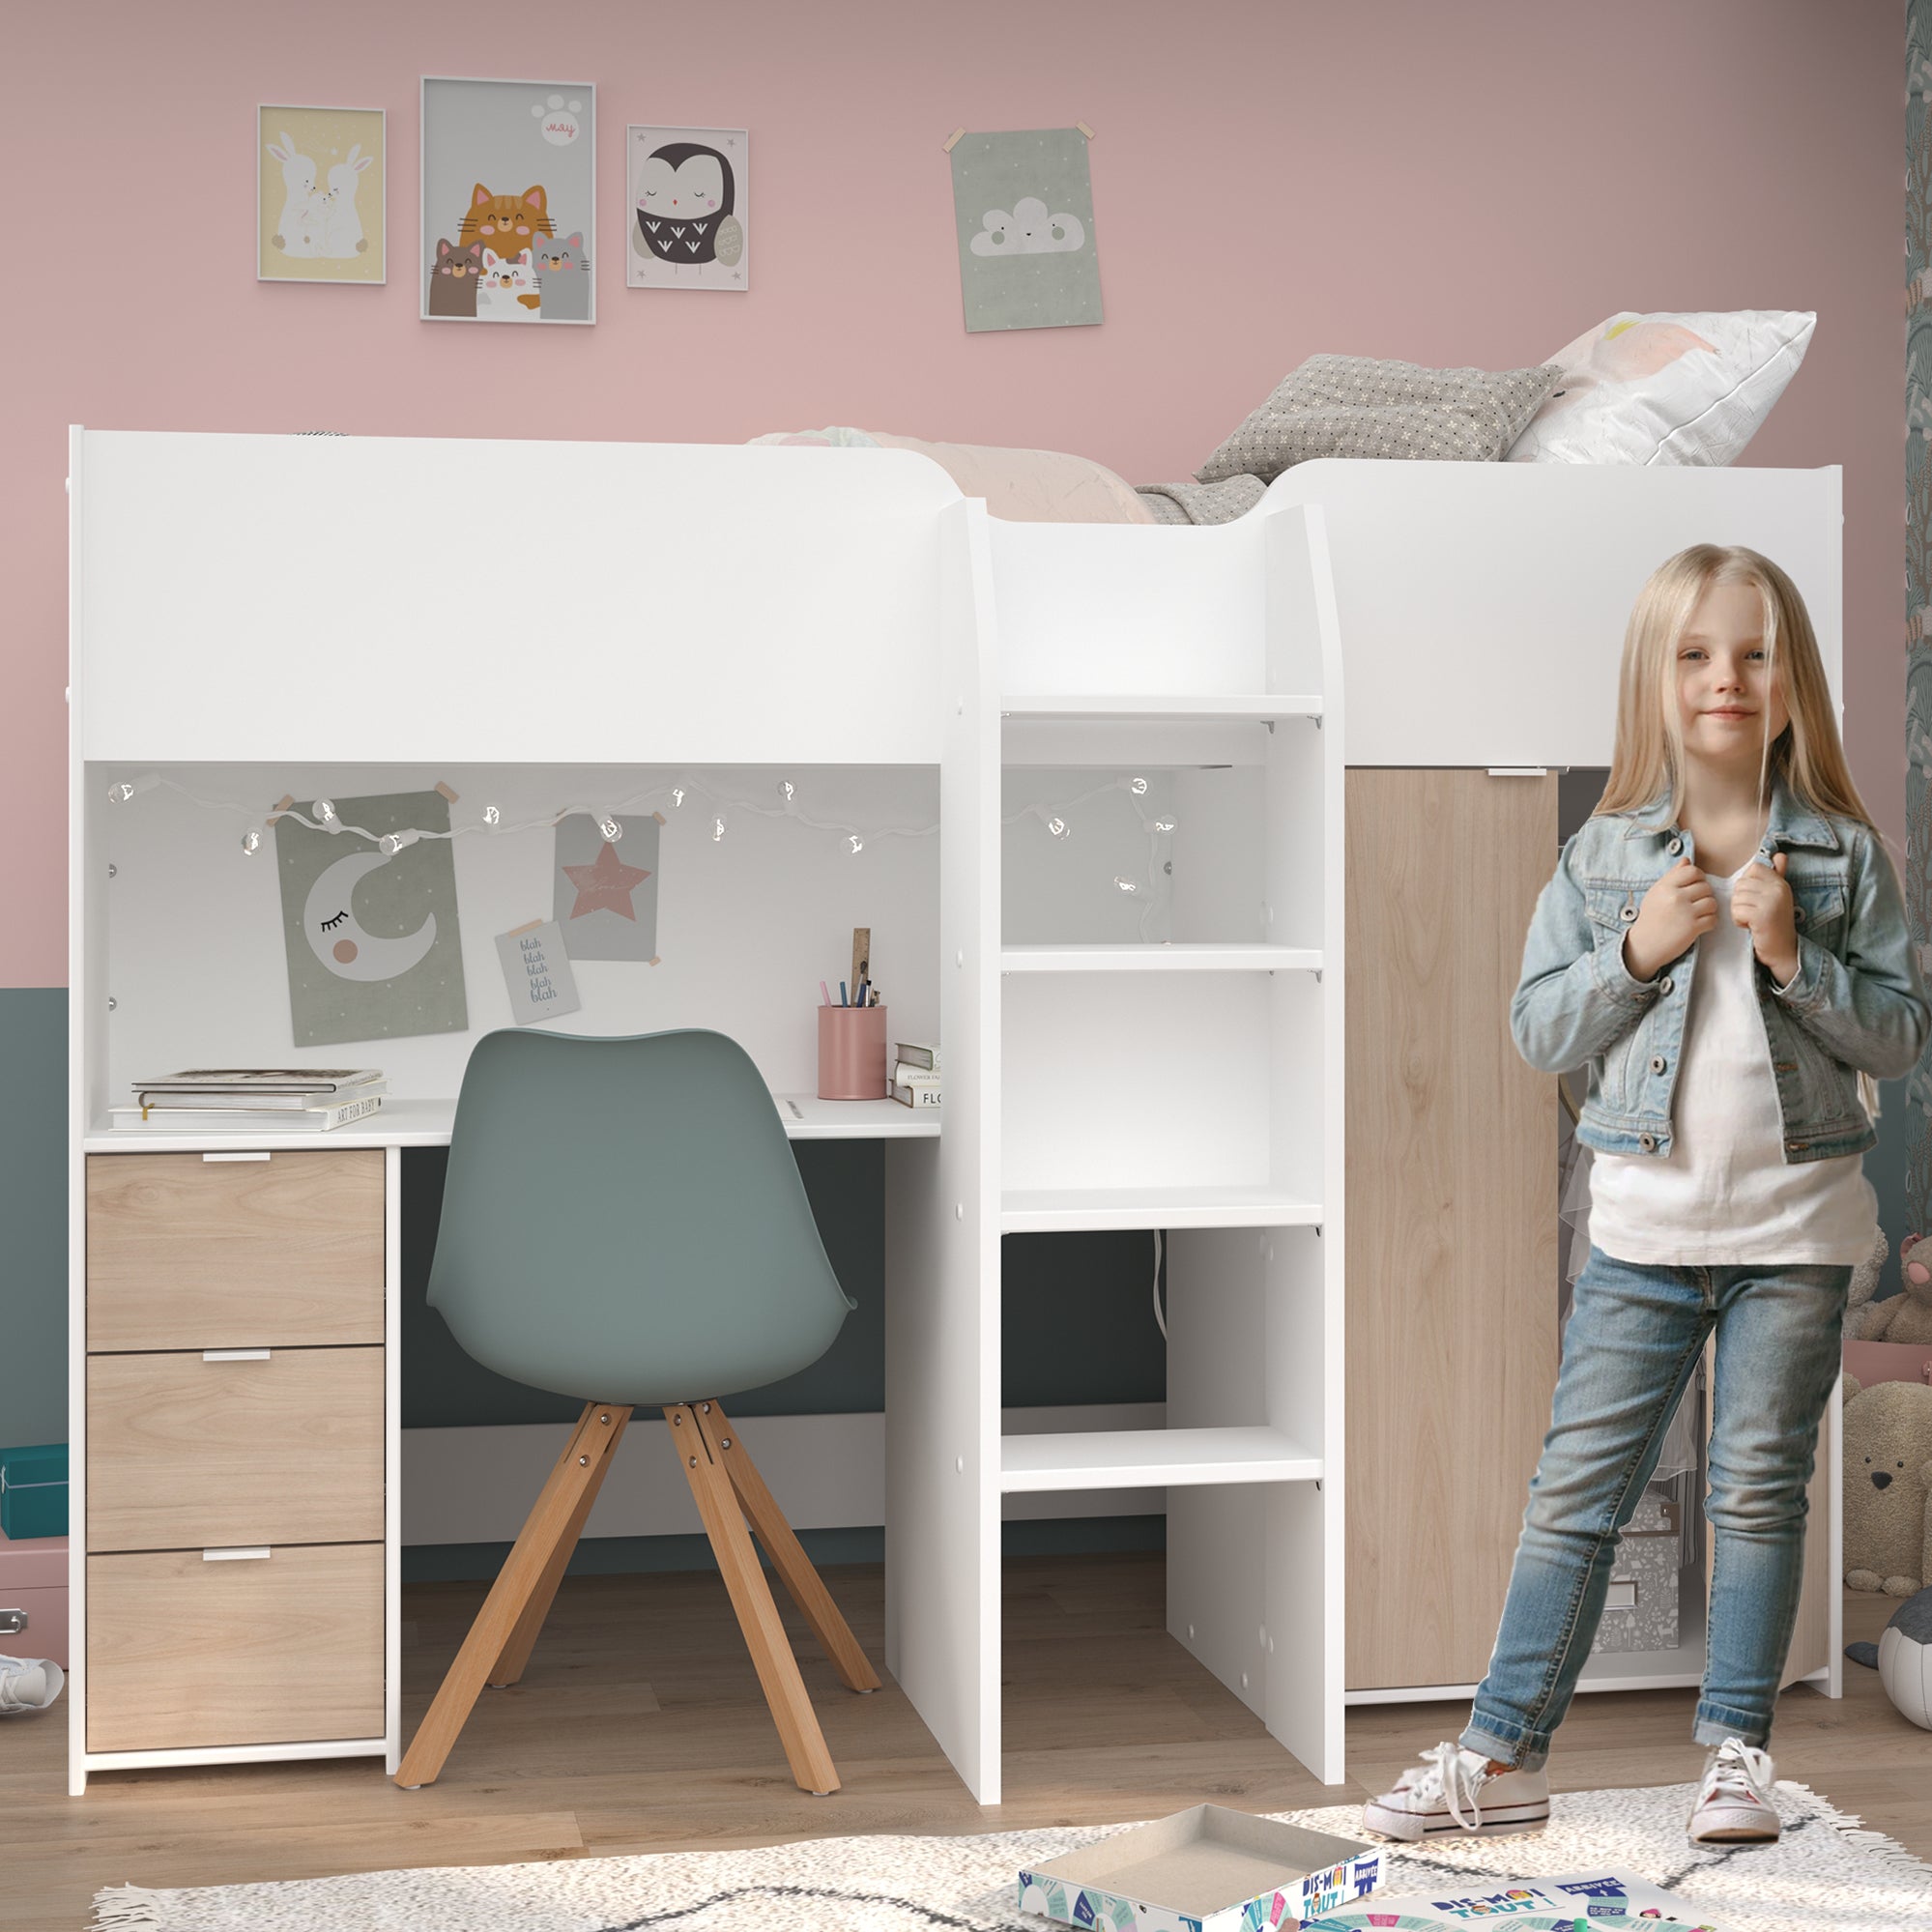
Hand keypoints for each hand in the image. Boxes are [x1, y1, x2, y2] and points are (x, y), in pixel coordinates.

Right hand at [1623, 857, 1716, 980]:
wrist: (1644, 946)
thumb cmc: (1650, 918)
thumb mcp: (1656, 893)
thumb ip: (1672, 876)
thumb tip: (1687, 861)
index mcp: (1665, 886)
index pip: (1693, 871)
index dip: (1698, 878)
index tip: (1694, 886)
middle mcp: (1675, 897)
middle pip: (1705, 887)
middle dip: (1704, 895)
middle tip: (1695, 903)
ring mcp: (1685, 913)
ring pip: (1712, 902)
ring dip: (1708, 909)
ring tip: (1698, 914)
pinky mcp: (1692, 929)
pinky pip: (1713, 919)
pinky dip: (1709, 922)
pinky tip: (1699, 924)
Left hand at [1732, 851, 1798, 983]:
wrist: (1784, 951)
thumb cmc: (1775, 923)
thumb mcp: (1778, 897)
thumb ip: (1777, 875)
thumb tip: (1779, 855)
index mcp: (1781, 883)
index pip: (1754, 869)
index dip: (1747, 884)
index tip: (1756, 898)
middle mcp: (1779, 889)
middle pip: (1741, 884)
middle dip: (1741, 900)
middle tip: (1754, 912)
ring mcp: (1772, 901)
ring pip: (1737, 897)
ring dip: (1739, 911)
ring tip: (1753, 920)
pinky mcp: (1762, 915)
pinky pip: (1736, 910)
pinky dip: (1739, 921)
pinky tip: (1751, 927)